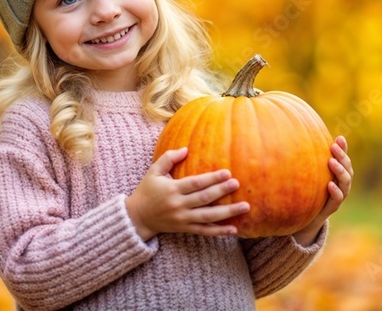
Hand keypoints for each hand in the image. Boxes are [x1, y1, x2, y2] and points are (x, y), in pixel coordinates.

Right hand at [125, 147, 250, 240]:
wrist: (137, 217)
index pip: (195, 183)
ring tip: (245, 206)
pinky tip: (234, 229)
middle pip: (204, 199)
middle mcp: (178, 205)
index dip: (211, 178)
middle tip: (237, 184)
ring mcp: (182, 219)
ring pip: (208, 217)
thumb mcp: (153, 171)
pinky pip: (204, 231)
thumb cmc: (147, 190)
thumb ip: (168, 158)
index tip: (227, 172)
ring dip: (228, 212)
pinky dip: (219, 232)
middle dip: (222, 191)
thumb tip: (186, 149)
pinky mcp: (185, 229)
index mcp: (172, 189)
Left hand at [293, 136, 353, 245]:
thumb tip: (293, 137)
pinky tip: (330, 184)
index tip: (339, 138)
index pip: (343, 159)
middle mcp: (340, 184)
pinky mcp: (332, 207)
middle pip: (347, 169)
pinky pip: (337, 199)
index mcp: (336, 174)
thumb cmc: (306, 192)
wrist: (305, 219)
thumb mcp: (307, 175)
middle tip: (334, 146)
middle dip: (342, 157)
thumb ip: (306, 161)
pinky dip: (335, 192)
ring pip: (346, 183)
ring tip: (332, 161)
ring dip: (340, 171)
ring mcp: (338, 196)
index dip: (344, 149)